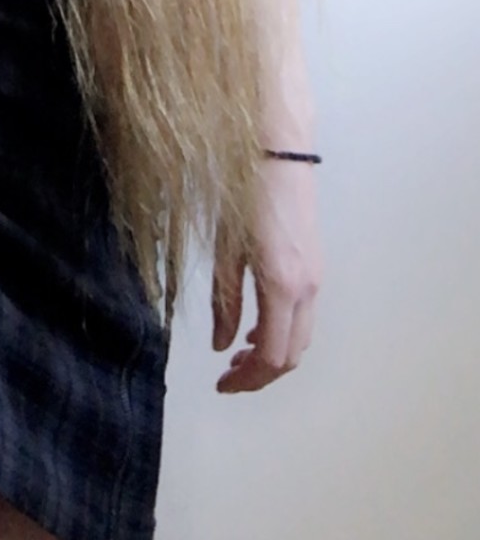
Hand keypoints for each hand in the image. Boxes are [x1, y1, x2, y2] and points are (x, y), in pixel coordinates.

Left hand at [211, 156, 322, 391]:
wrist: (278, 155)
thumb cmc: (243, 196)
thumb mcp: (225, 252)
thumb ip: (225, 303)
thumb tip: (221, 345)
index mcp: (282, 286)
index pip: (273, 356)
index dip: (248, 380)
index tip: (222, 385)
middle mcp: (307, 288)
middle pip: (292, 354)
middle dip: (261, 375)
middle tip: (227, 377)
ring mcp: (316, 278)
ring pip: (302, 337)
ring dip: (273, 355)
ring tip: (238, 356)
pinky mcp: (316, 267)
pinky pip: (304, 315)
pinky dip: (283, 333)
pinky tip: (257, 328)